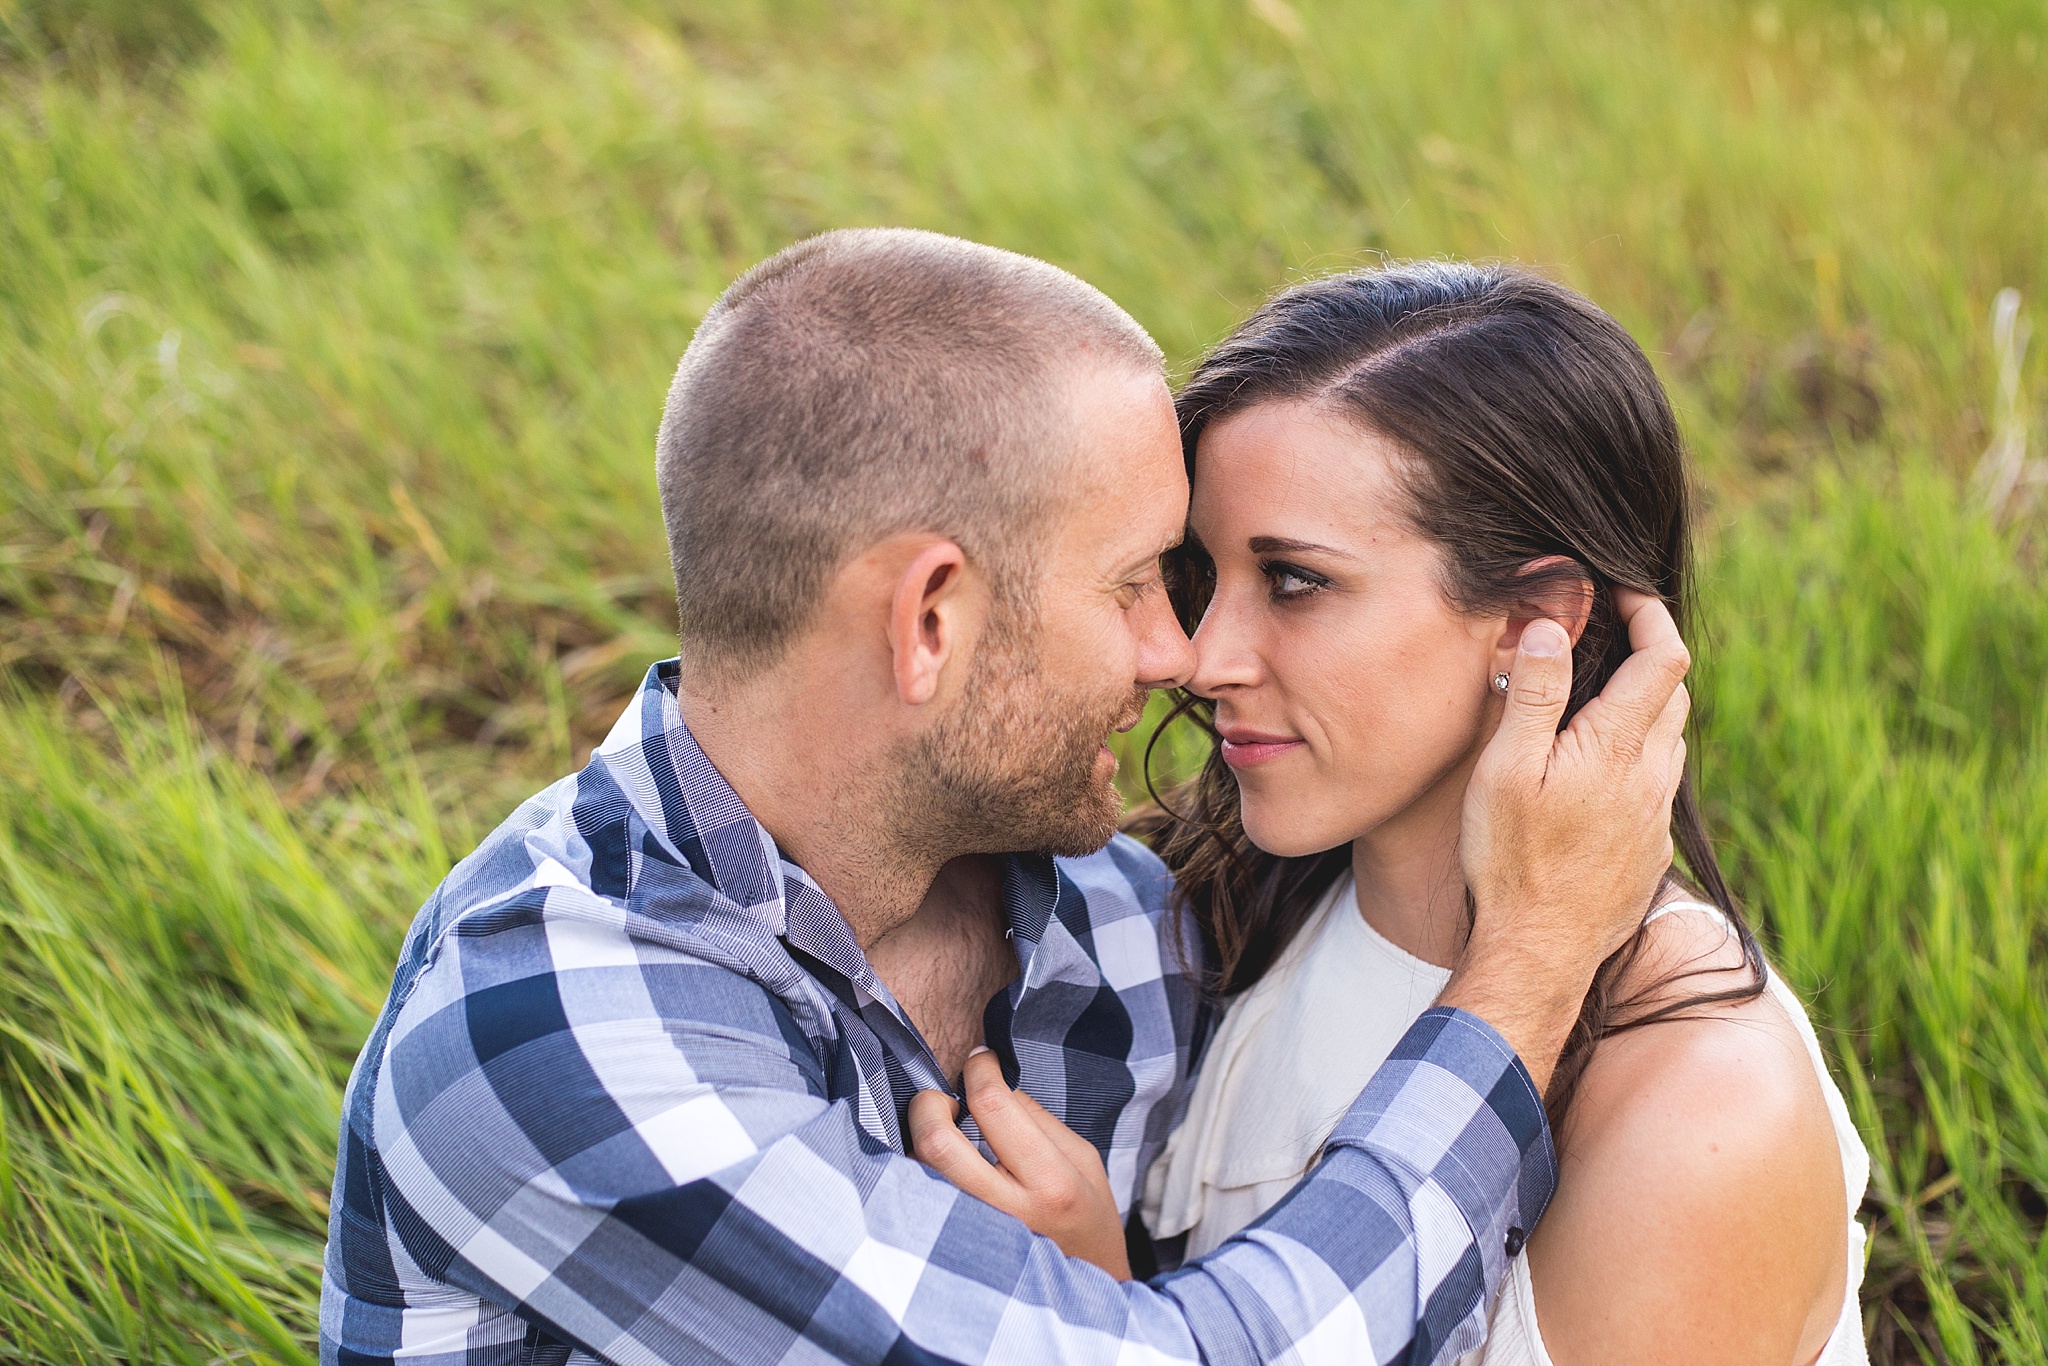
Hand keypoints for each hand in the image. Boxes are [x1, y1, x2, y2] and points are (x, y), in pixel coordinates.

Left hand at [907, 1048, 1132, 1279]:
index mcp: (1052, 1183)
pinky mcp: (951, 1251)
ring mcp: (974, 1237)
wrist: (1087, 1292)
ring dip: (919, 1139)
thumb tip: (992, 1085)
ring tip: (941, 1131)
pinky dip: (917, 1171)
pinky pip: (916, 1199)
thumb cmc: (1087, 1218)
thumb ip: (1038, 1120)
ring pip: (918, 1173)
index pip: (993, 1106)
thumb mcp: (1084, 1161)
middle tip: (943, 1099)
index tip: (979, 1061)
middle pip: (938, 1143)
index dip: (979, 1069)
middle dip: (929, 1103)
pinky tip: (936, 1166)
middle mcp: (1008, 1212)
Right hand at [1444, 588, 1691, 1089]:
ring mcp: (1655, 816)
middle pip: (1674, 694)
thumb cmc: (1510, 861)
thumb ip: (1533, 694)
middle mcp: (1650, 776)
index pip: (1664, 657)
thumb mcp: (1505, 769)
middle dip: (1648, 655)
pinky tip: (1595, 774)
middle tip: (1605, 639)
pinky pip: (1657, 786)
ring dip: (1645, 708)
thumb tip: (1549, 625)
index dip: (1651, 614)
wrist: (1539, 953)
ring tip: (1596, 701)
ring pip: (1670, 740)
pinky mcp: (1649, 851)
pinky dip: (1637, 757)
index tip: (1622, 593)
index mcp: (1616, 746)